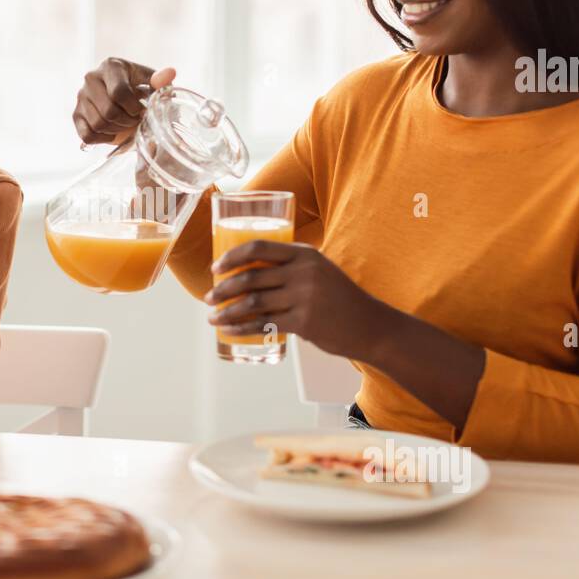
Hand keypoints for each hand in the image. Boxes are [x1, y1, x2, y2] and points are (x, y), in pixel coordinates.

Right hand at [73, 57, 175, 146]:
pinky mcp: (76, 114)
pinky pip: (87, 135)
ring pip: (98, 124)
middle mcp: (91, 78)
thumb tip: (170, 73)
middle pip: (108, 111)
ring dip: (117, 131)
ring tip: (126, 125)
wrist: (122, 94)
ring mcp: (81, 96)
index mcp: (111, 66)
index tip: (142, 112)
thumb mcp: (152, 82)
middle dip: (127, 122)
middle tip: (136, 121)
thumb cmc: (140, 88)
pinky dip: (103, 139)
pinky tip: (113, 132)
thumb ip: (161, 80)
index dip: (134, 108)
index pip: (119, 93)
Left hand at [204, 241, 387, 360]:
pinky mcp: (304, 322)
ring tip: (213, 317)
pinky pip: (263, 324)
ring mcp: (304, 297)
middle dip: (223, 289)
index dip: (231, 256)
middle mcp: (303, 271)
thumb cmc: (339, 299)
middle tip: (208, 298)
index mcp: (304, 254)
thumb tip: (250, 274)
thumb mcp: (319, 271)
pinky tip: (229, 331)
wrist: (369, 325)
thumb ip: (291, 268)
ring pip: (252, 302)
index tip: (215, 268)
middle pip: (250, 277)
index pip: (258, 248)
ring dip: (227, 310)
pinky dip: (241, 328)